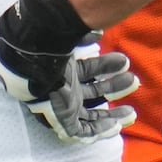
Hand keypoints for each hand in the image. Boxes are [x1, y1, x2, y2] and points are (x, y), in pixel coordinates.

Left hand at [0, 0, 133, 144]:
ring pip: (92, 115)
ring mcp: (63, 107)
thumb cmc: (43, 53)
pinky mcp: (62, 122)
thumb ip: (81, 35)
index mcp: (62, 69)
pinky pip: (84, 132)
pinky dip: (101, 130)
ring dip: (113, 113)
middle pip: (93, 91)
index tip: (124, 61)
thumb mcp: (67, 42)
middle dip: (115, 87)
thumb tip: (99, 29)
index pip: (87, 71)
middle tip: (134, 79)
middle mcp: (63, 89)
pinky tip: (117, 125)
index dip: (105, 67)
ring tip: (133, 112)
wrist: (28, 67)